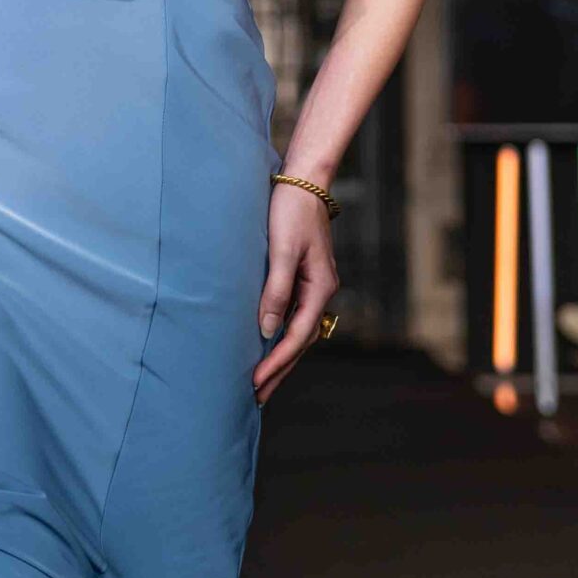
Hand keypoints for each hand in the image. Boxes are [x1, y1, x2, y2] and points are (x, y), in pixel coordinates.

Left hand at [253, 182, 339, 403]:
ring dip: (281, 357)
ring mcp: (314, 285)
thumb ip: (275, 289)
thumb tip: (266, 329)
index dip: (277, 361)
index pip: (298, 336)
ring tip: (261, 382)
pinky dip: (280, 335)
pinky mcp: (303, 278)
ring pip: (298, 331)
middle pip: (301, 341)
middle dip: (280, 370)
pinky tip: (266, 345)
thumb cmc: (290, 210)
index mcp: (321, 287)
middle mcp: (321, 291)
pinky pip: (293, 316)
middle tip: (257, 397)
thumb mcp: (281, 249)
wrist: (303, 179)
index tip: (256, 382)